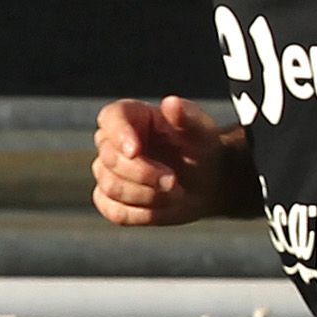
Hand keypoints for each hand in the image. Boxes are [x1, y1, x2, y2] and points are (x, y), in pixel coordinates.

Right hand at [90, 96, 247, 226]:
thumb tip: (171, 103)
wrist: (208, 179)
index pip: (110, 118)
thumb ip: (187, 116)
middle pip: (109, 159)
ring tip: (176, 193)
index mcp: (131, 116)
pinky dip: (141, 213)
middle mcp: (113, 142)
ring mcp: (109, 172)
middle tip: (173, 181)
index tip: (135, 151)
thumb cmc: (201, 147)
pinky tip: (163, 206)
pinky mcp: (111, 200)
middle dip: (143, 174)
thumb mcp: (202, 129)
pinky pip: (114, 211)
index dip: (118, 134)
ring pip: (110, 187)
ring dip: (146, 194)